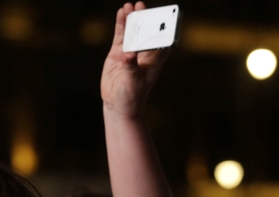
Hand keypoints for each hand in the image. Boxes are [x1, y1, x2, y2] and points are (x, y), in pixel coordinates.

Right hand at [101, 2, 171, 118]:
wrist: (117, 105)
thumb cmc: (132, 96)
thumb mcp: (133, 81)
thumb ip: (130, 66)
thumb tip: (128, 54)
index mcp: (154, 59)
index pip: (160, 39)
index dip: (161, 26)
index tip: (160, 15)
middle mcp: (143, 53)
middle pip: (145, 31)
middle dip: (144, 18)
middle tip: (141, 5)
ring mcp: (130, 52)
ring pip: (132, 31)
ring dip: (131, 19)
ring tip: (129, 6)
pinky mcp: (118, 54)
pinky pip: (120, 36)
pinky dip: (120, 25)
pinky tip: (121, 14)